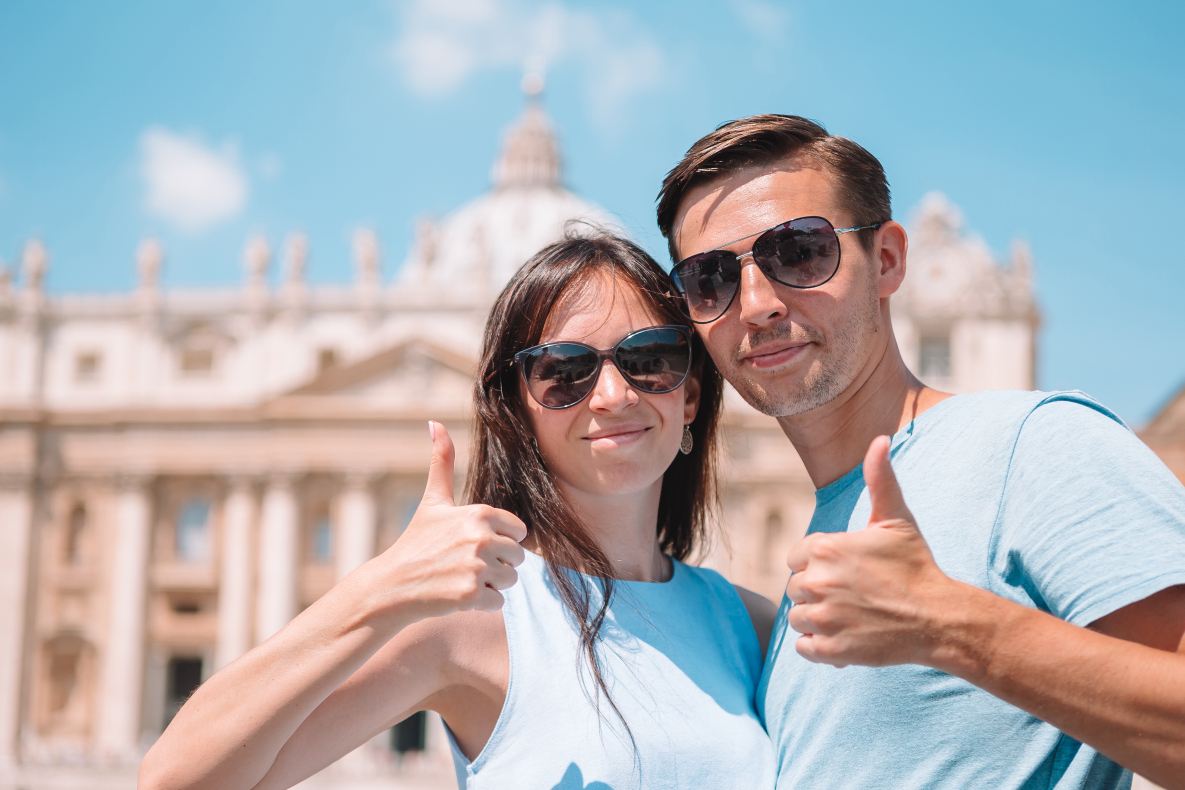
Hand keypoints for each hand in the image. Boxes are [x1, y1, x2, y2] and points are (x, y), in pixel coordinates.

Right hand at [372, 421, 527, 621]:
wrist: (392, 585)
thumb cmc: (416, 542)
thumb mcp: (433, 501)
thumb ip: (442, 462)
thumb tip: (435, 423)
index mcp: (478, 512)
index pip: (519, 531)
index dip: (500, 539)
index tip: (473, 543)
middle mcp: (480, 537)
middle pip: (518, 557)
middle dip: (497, 564)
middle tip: (464, 564)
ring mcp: (476, 567)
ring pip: (511, 580)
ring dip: (491, 584)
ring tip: (461, 577)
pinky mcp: (471, 594)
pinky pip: (499, 601)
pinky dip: (482, 602)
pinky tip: (457, 594)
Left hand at [785, 435, 955, 667]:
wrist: (939, 617)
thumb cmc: (915, 565)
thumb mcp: (896, 519)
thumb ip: (879, 479)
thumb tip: (880, 439)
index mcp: (823, 549)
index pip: (797, 558)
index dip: (819, 564)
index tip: (847, 570)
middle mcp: (816, 583)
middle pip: (796, 588)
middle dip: (819, 591)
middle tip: (854, 594)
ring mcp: (823, 618)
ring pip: (798, 618)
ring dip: (818, 619)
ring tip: (851, 615)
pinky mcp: (830, 650)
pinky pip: (803, 647)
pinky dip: (819, 645)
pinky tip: (845, 635)